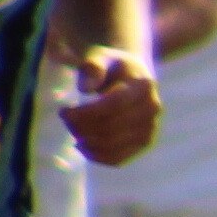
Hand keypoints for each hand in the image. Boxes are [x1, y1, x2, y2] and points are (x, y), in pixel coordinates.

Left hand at [55, 49, 156, 168]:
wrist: (133, 77)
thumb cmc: (111, 67)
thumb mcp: (100, 58)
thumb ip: (92, 67)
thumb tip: (86, 89)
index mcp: (144, 85)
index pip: (112, 106)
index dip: (85, 113)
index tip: (63, 111)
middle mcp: (153, 108)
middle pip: (110, 127)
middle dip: (80, 126)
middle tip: (65, 118)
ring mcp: (150, 128)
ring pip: (112, 145)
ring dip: (85, 141)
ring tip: (73, 130)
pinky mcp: (144, 143)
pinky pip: (118, 159)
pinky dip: (95, 156)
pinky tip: (82, 146)